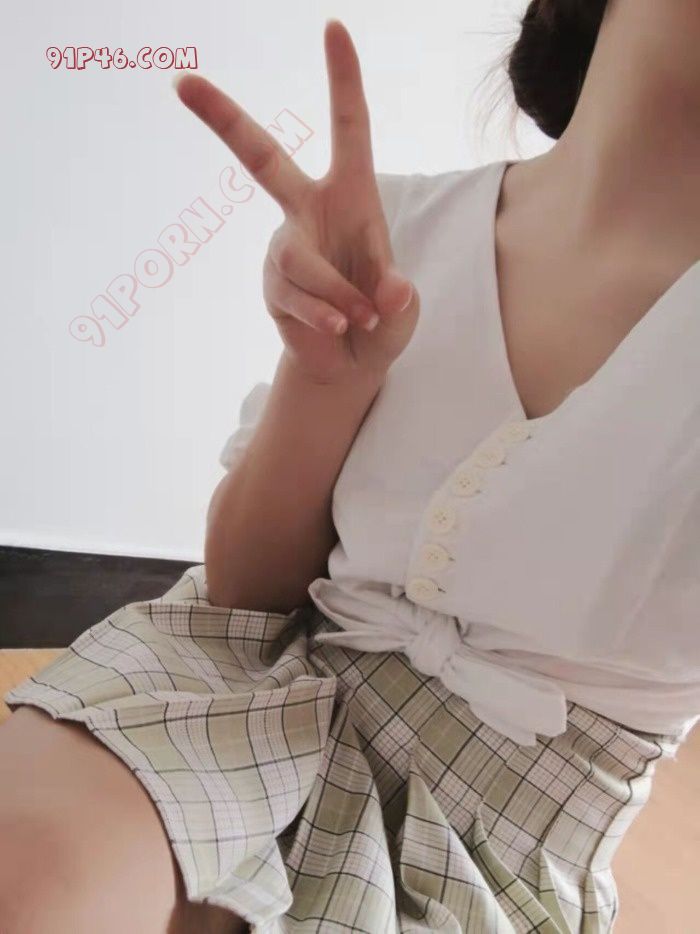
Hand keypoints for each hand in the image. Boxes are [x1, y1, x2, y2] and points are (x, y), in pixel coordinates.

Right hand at [174, 19, 418, 385]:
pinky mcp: (270, 284)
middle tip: (181, 83)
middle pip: (261, 158)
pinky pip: (292, 295)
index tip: (333, 27)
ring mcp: (284, 247)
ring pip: (297, 257)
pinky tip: (337, 328)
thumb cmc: (383, 320)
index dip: (343, 79)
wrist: (351, 363)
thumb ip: (401, 298)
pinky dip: (321, 315)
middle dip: (223, 119)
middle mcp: (309, 210)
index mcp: (352, 195)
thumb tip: (389, 291)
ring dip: (334, 292)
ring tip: (360, 319)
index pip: (349, 129)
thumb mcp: (404, 308)